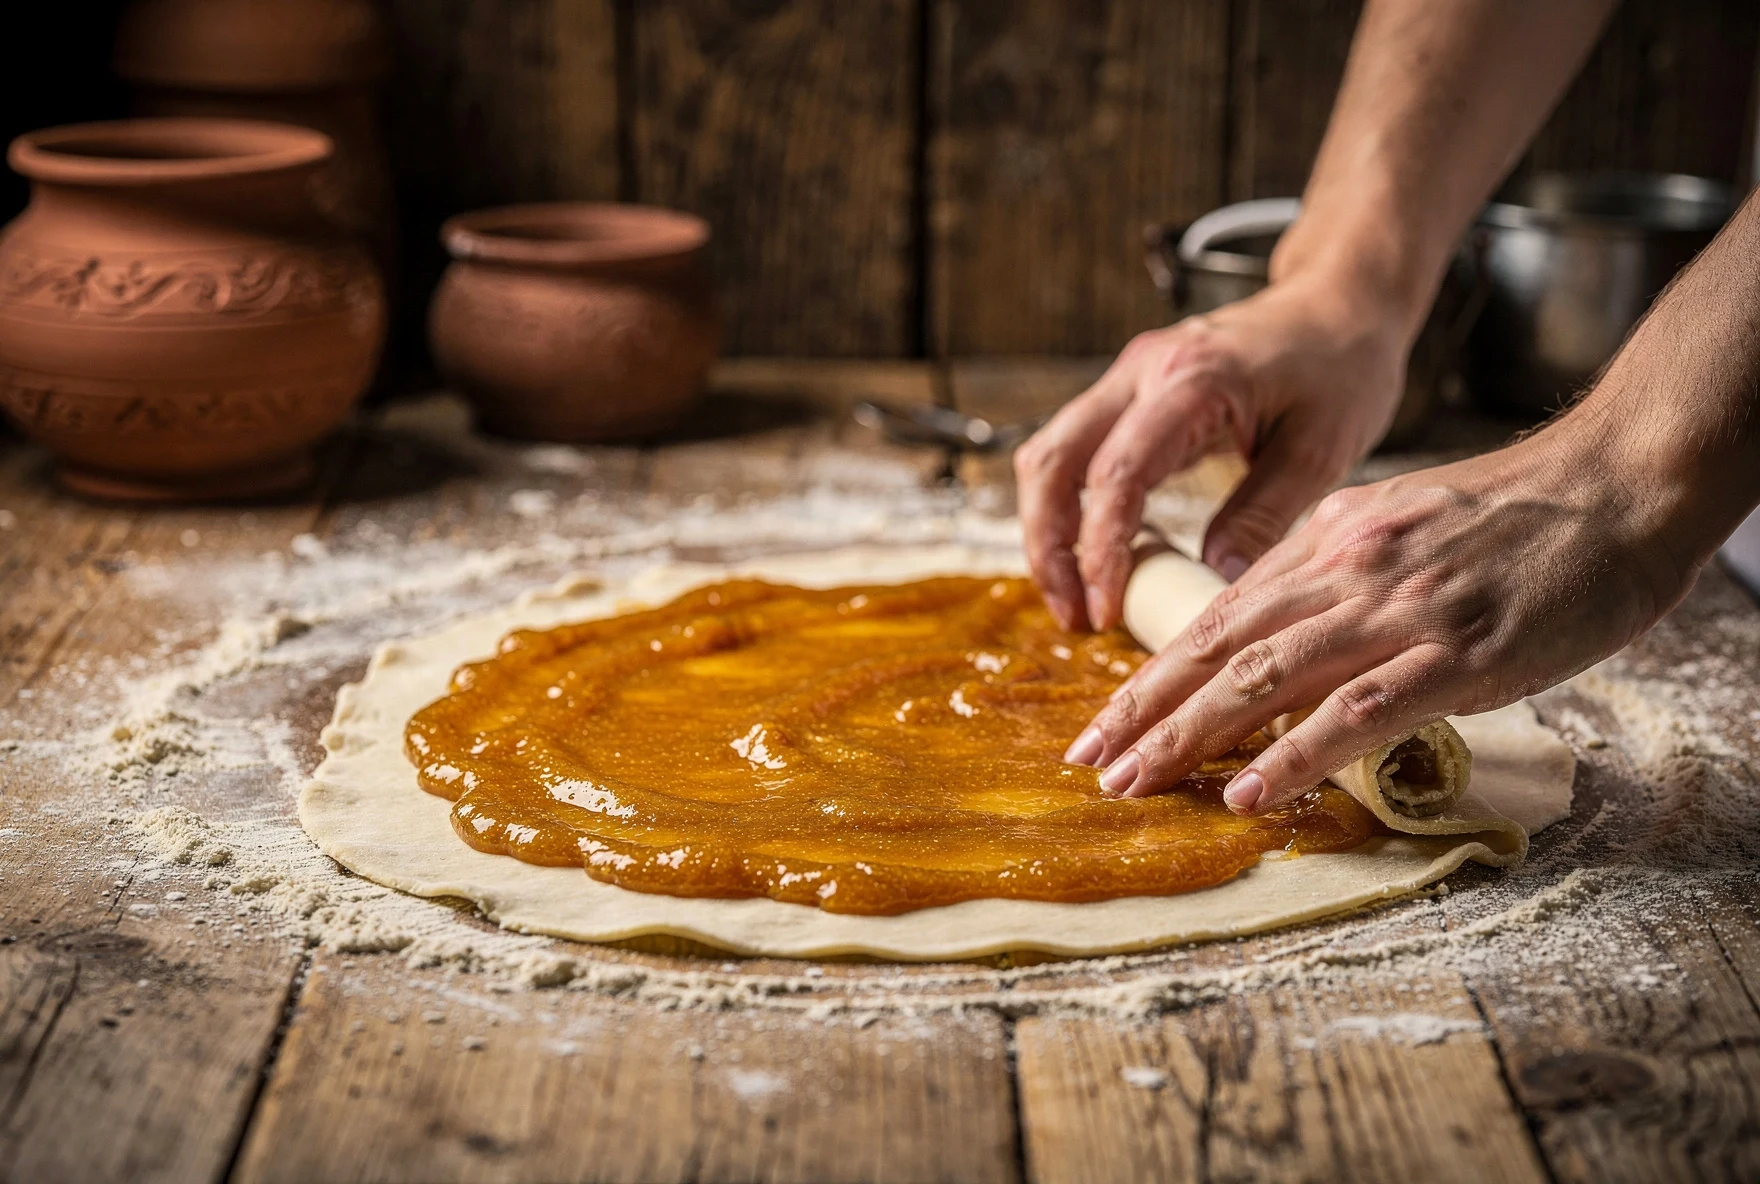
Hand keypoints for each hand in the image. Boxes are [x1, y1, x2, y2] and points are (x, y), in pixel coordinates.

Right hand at [1013, 273, 1412, 632]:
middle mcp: (1143, 371)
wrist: (1339, 304)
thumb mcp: (1321, 450)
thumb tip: (1214, 589)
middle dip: (1048, 545)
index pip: (1116, 473)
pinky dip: (1071, 507)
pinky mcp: (1129, 393)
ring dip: (1048, 529)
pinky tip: (1097, 556)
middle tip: (1075, 615)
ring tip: (1077, 597)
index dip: (1100, 550)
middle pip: (1053, 460)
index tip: (1106, 611)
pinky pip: (1074, 451)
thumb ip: (1263, 516)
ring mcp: (1128, 377)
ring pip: (1050, 455)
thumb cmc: (1340, 367)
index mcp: (1192, 380)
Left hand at [1062, 427, 1699, 812]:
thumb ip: (1335, 572)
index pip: (1216, 616)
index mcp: (1328, 543)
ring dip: (1192, 735)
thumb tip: (1277, 622)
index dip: (1153, 674)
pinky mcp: (1457, 655)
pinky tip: (1250, 791)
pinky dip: (1295, 755)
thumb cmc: (1518, 515)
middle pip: (1219, 648)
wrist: (1619, 486)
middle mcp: (1346, 572)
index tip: (1107, 721)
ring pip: (1266, 678)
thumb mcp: (1400, 523)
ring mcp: (1399, 613)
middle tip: (1090, 763)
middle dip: (1145, 711)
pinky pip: (1356, 711)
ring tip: (1137, 781)